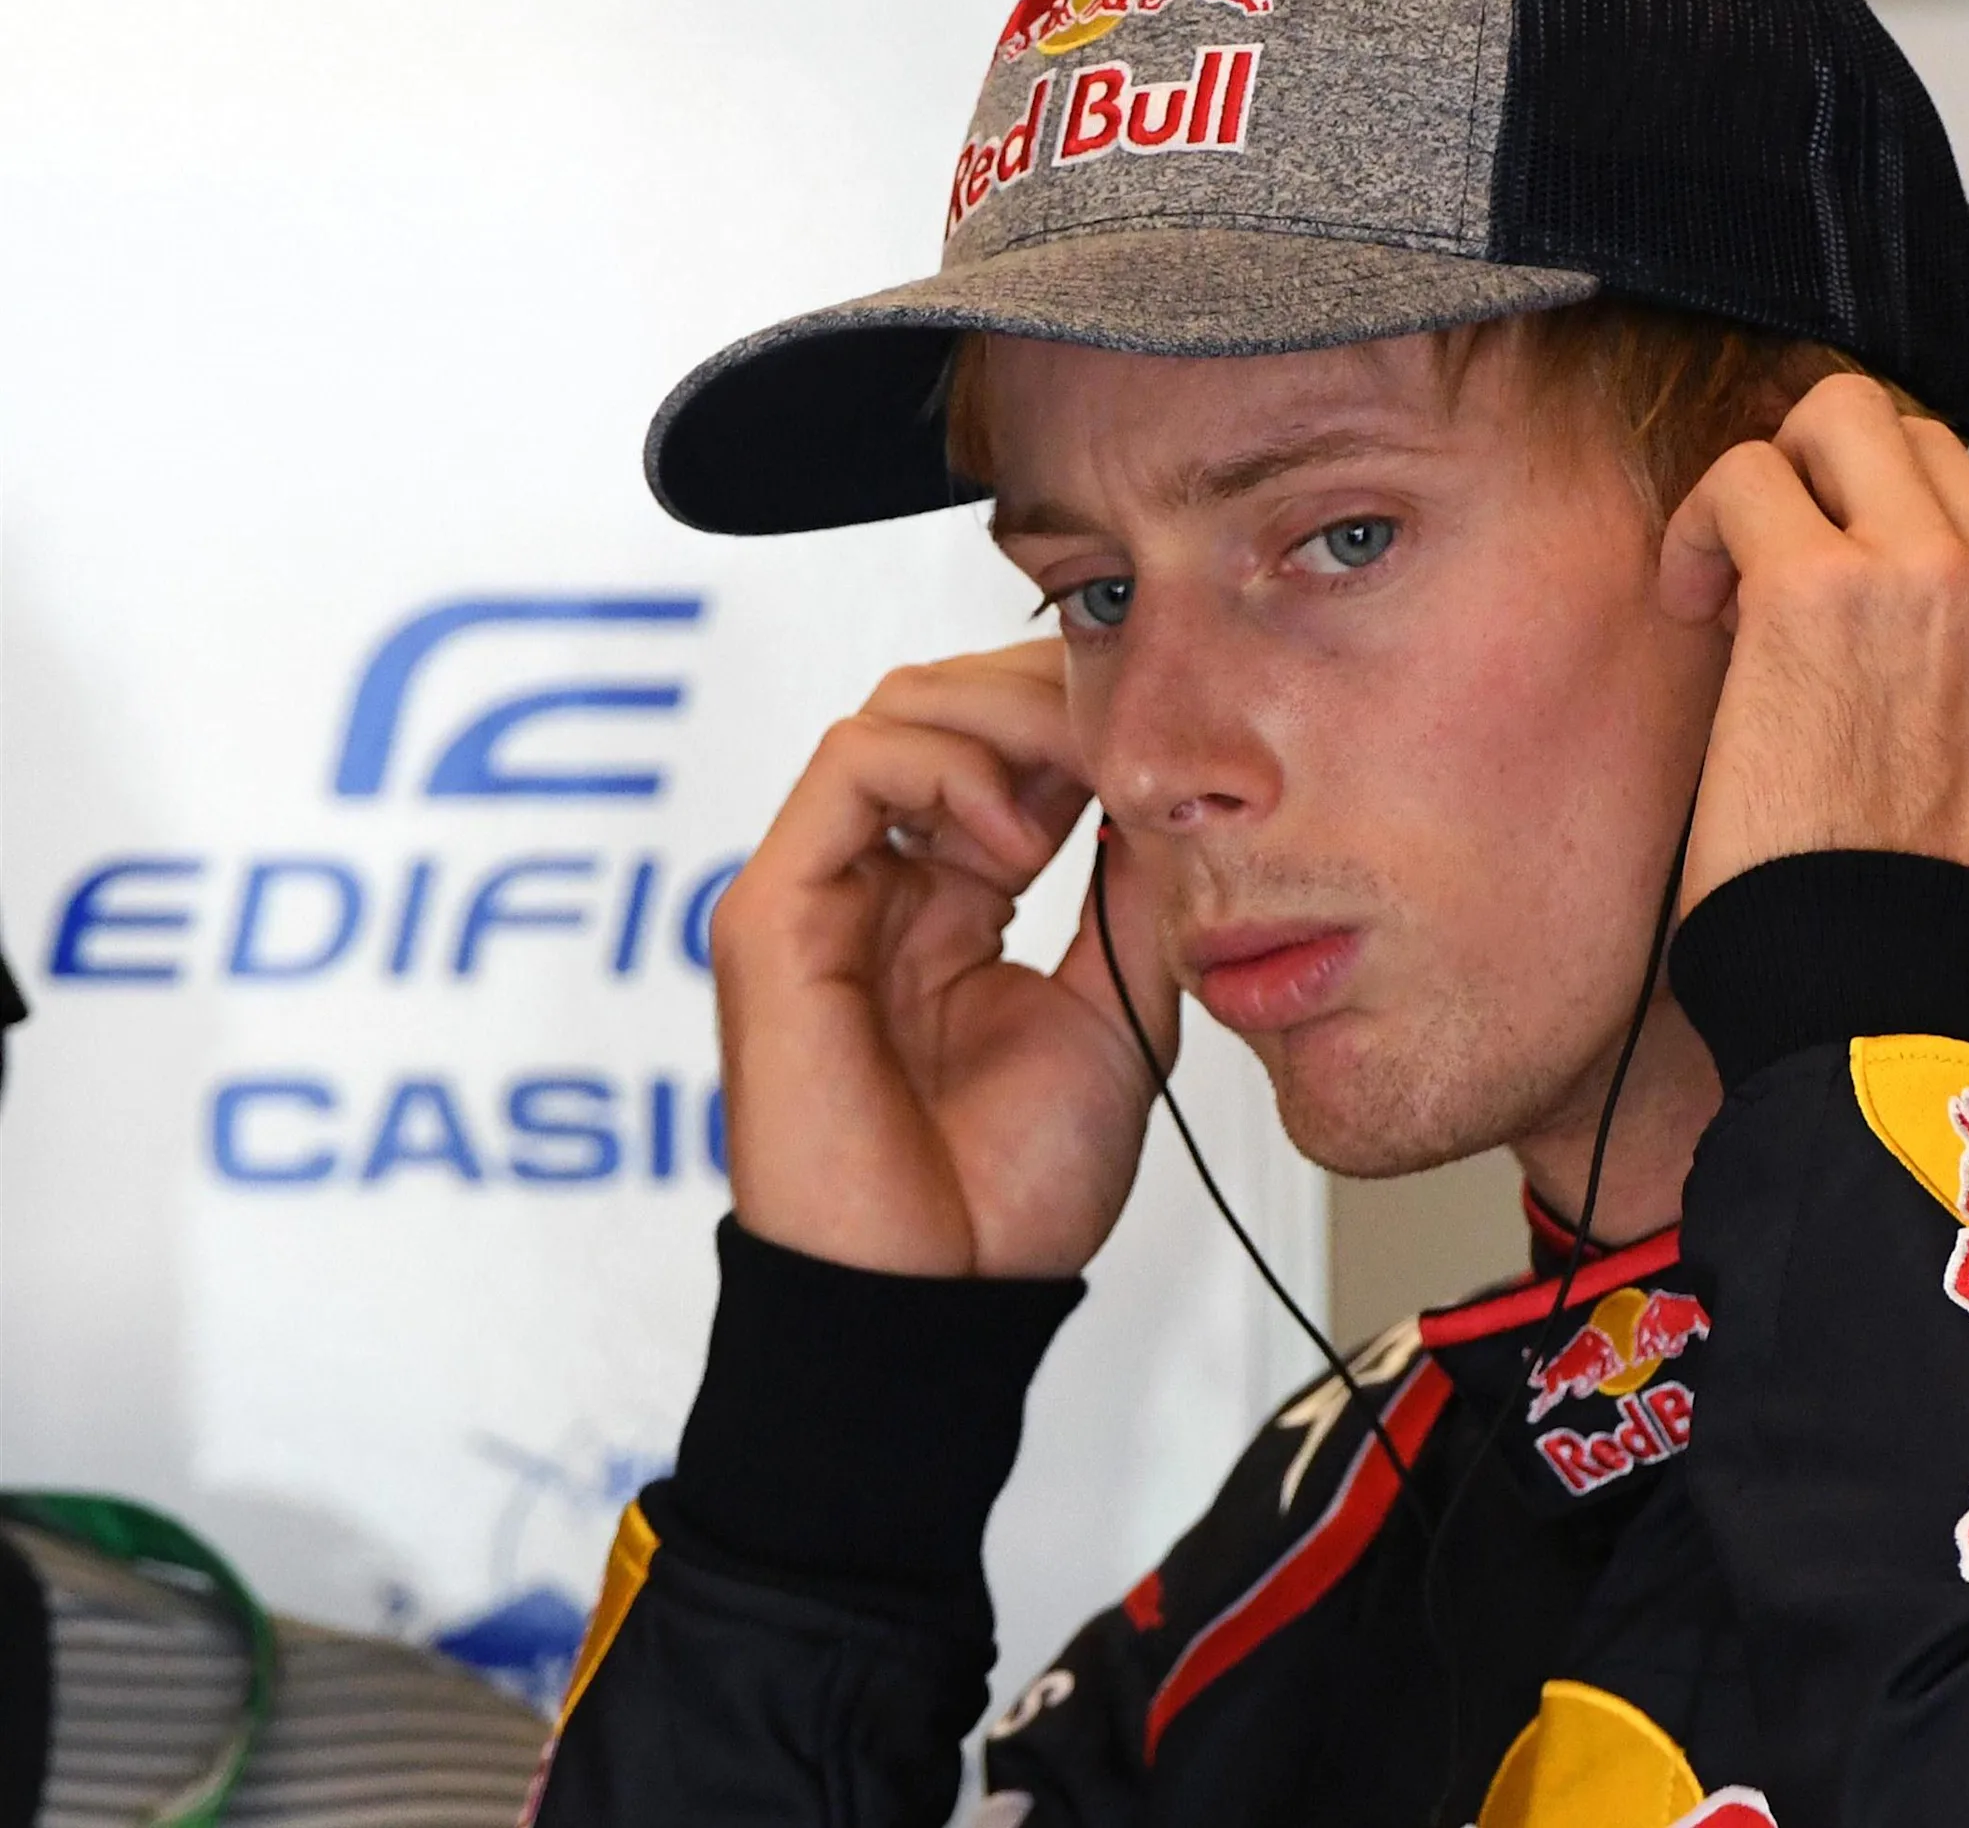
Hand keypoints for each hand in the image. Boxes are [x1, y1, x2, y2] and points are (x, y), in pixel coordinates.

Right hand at [710, 640, 1177, 1278]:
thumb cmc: (1013, 1189)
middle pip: (943, 705)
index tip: (1171, 744)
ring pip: (897, 713)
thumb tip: (1172, 789)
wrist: (944, 1296)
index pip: (998, 747)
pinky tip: (1018, 841)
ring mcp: (820, 891)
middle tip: (1135, 737)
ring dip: (1007, 721)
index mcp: (948, 902)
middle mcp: (877, 882)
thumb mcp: (1115, 1006)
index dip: (1081, 719)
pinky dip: (947, 766)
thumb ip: (1131, 895)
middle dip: (1048, 694)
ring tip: (1079, 797)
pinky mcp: (775, 912)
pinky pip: (849, 766)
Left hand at [1658, 375, 1968, 915]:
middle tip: (1776, 595)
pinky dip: (1704, 525)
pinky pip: (1747, 476)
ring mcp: (1942, 576)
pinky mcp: (1825, 585)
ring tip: (1731, 589)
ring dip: (1774, 487)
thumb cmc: (1927, 922)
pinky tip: (1690, 604)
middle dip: (1838, 496)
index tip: (1855, 637)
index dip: (1904, 551)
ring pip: (1840, 417)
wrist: (1880, 1007)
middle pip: (1924, 441)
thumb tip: (1919, 599)